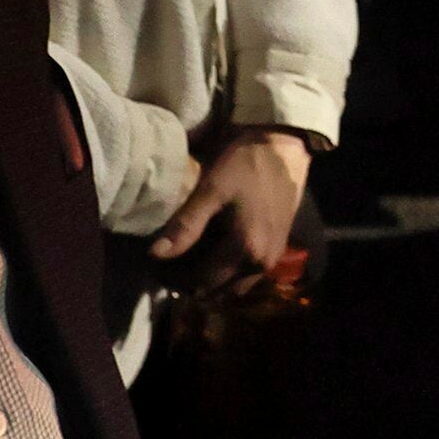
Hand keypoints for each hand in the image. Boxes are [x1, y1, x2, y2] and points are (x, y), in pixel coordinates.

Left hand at [148, 127, 314, 294]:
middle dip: (189, 283)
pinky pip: (246, 276)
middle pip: (216, 291)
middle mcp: (261, 264)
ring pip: (232, 287)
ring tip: (188, 259)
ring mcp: (272, 259)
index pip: (199, 282)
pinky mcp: (277, 249)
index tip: (154, 264)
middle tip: (168, 263)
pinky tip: (213, 252)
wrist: (284, 147)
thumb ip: (186, 225)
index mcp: (244, 251)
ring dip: (209, 281)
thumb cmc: (246, 164)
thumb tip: (155, 254)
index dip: (173, 277)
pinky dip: (226, 273)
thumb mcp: (212, 189)